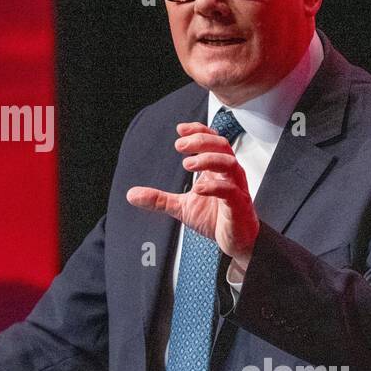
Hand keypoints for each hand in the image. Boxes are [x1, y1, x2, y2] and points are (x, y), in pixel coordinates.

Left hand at [126, 121, 259, 269]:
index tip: (180, 129)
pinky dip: (214, 188)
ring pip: (230, 163)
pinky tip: (198, 188)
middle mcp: (228, 174)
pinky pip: (231, 191)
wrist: (235, 241)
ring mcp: (236, 188)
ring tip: (187, 164)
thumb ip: (158, 199)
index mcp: (216, 170)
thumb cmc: (215, 218)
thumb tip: (131, 195)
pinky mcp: (239, 206)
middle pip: (221, 146)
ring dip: (208, 160)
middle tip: (179, 145)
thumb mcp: (181, 207)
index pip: (212, 140)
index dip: (198, 131)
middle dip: (201, 141)